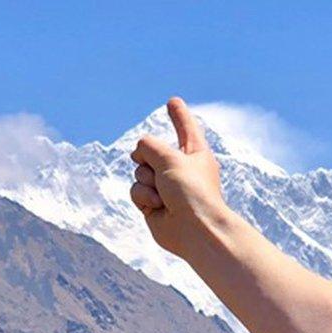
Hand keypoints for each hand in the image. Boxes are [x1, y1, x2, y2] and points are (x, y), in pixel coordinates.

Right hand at [129, 97, 226, 258]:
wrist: (194, 231)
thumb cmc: (192, 192)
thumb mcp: (171, 158)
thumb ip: (149, 146)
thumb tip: (137, 154)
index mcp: (195, 153)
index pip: (185, 127)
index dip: (178, 114)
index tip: (172, 101)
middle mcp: (181, 168)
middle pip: (151, 150)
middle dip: (149, 159)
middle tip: (164, 173)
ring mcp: (166, 186)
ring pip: (139, 171)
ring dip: (147, 180)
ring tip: (164, 194)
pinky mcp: (153, 203)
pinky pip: (135, 190)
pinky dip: (143, 196)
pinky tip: (158, 207)